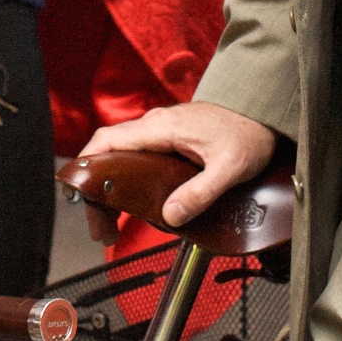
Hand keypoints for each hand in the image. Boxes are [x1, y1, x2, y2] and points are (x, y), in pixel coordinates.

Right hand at [76, 102, 278, 231]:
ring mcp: (161, 130)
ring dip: (109, 188)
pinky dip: (125, 180)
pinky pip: (136, 156)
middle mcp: (155, 125)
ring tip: (111, 226)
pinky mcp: (169, 138)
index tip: (78, 193)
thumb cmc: (249, 133)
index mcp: (162, 127)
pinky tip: (130, 204)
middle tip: (101, 229)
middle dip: (96, 191)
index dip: (87, 164)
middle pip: (108, 153)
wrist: (264, 111)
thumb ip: (200, 192)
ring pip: (120, 155)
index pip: (108, 140)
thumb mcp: (230, 168)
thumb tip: (170, 216)